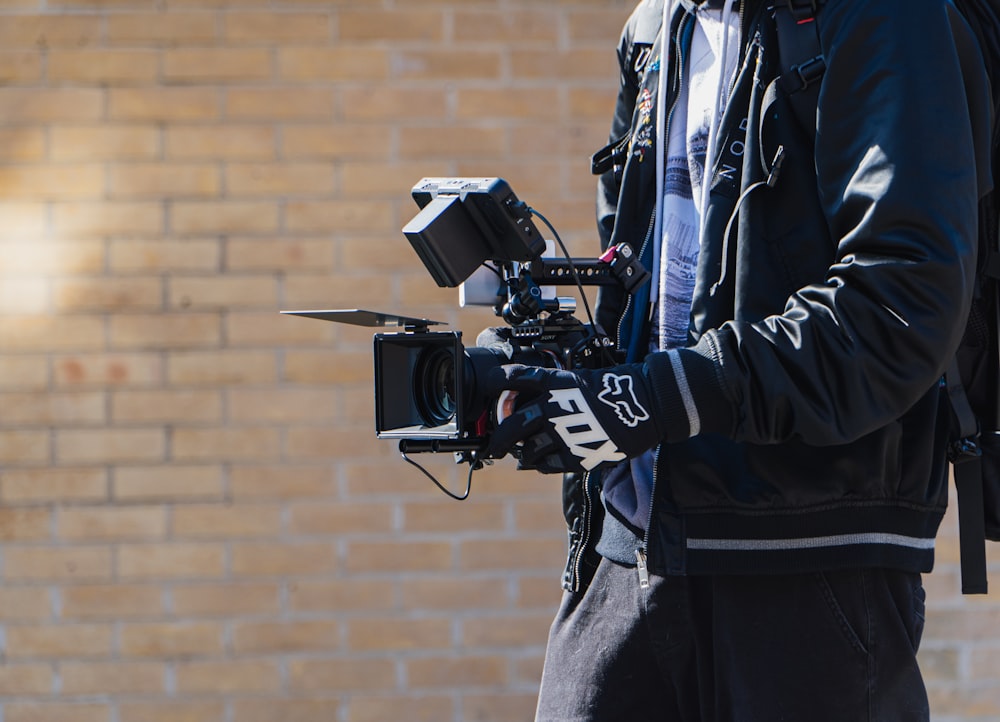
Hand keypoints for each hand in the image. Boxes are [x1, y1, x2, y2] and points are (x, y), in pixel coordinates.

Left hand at [484, 363, 663, 473]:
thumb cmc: (614, 390)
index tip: (487, 387)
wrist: (644, 405)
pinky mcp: (576, 456)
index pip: (512, 379)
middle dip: (497, 439)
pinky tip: (541, 462)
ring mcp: (563, 434)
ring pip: (526, 450)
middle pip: (510, 425)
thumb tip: (525, 403)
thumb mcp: (578, 380)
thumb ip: (551, 391)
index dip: (494, 382)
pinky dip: (540, 464)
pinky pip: (546, 465)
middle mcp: (554, 408)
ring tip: (522, 455)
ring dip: (522, 453)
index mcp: (554, 384)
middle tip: (492, 446)